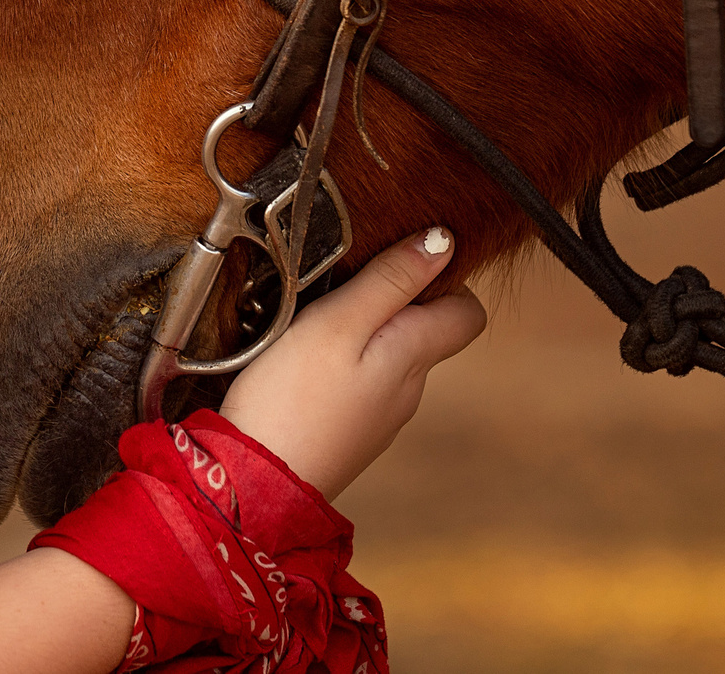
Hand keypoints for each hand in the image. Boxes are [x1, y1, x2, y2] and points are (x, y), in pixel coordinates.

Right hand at [216, 229, 485, 498]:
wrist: (255, 485)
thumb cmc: (292, 400)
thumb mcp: (340, 322)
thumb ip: (392, 280)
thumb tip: (445, 240)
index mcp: (415, 357)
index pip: (469, 313)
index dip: (443, 279)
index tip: (395, 263)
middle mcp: (408, 390)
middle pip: (426, 331)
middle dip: (395, 299)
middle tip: (340, 286)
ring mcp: (380, 417)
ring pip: (390, 357)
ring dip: (363, 331)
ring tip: (312, 322)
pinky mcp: (348, 432)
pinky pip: (361, 383)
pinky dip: (341, 363)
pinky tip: (301, 363)